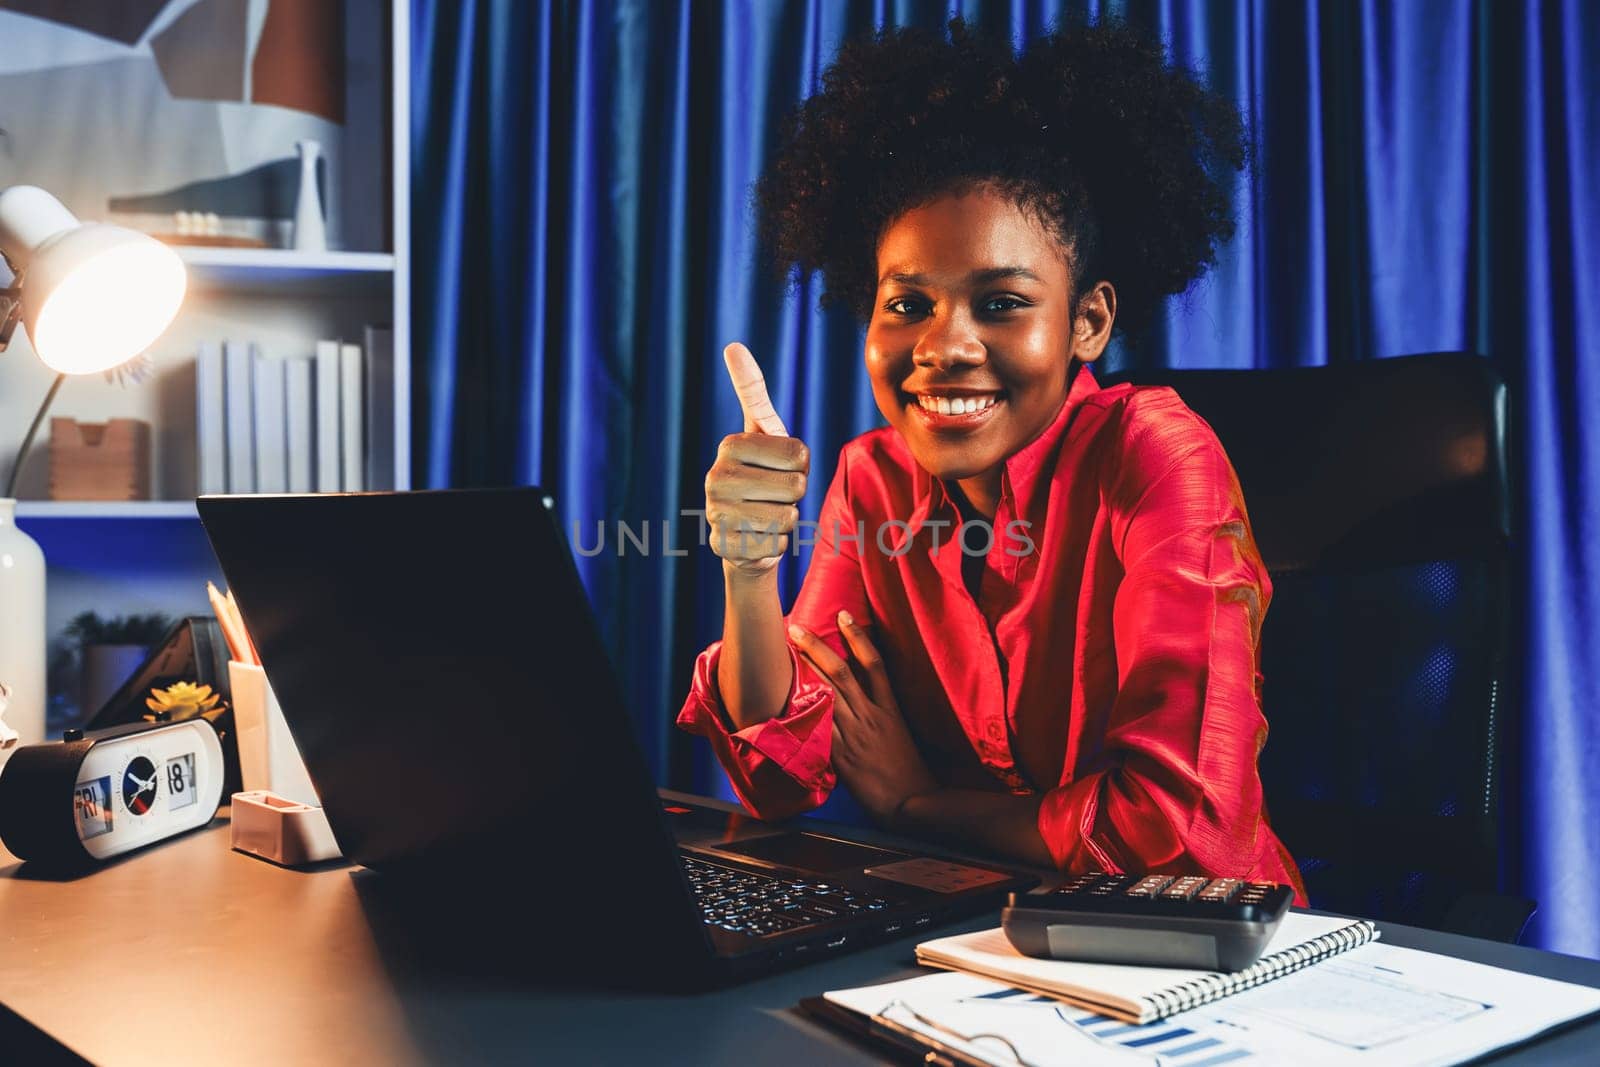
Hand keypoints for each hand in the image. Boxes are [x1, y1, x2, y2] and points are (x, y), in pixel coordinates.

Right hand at [706, 342, 809, 574]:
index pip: (799, 454)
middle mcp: (716, 477)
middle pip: (795, 486)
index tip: (778, 465)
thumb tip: (732, 345)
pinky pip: (777, 545)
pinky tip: (756, 537)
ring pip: (787, 517)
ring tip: (764, 514)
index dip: (799, 465)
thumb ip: (752, 390)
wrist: (742, 532)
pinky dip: (776, 544)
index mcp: (730, 445)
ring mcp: (717, 514)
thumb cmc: (761, 473)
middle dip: (794, 494)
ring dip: (786, 520)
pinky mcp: (724, 547)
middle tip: (771, 493)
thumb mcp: (762, 430)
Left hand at [790, 611, 937, 826]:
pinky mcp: (842, 756)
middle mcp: (871, 716)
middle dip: (816, 648)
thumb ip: (881, 716)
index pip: (874, 664)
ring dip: (804, 673)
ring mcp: (855, 735)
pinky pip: (820, 729)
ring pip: (827, 694)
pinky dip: (804, 714)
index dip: (859, 637)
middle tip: (796, 628)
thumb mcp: (900, 735)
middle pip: (842, 672)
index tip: (844, 615)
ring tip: (784, 655)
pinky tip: (784, 701)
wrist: (913, 802)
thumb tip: (861, 699)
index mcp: (889, 709)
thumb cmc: (909, 772)